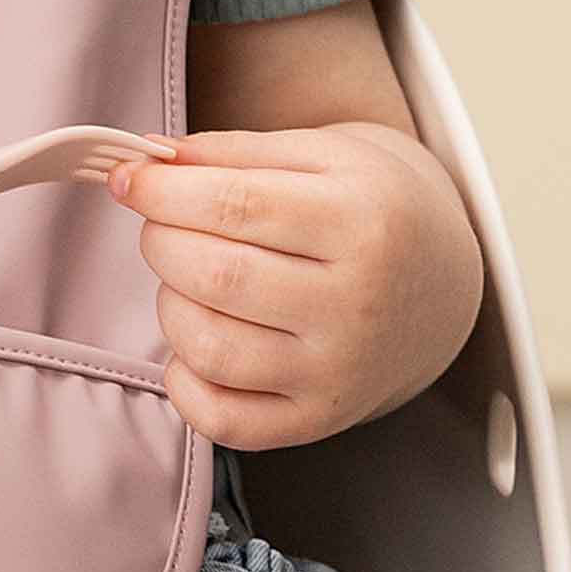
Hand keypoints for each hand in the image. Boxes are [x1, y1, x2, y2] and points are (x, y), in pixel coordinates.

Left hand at [109, 125, 482, 449]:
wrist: (441, 288)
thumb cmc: (375, 213)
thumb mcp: (325, 157)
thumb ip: (233, 152)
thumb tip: (148, 162)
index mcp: (365, 222)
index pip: (233, 206)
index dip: (161, 192)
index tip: (129, 181)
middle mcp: (357, 304)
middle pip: (213, 275)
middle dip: (162, 242)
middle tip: (164, 227)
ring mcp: (337, 370)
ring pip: (207, 348)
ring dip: (170, 305)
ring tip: (190, 280)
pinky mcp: (315, 419)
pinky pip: (219, 417)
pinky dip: (184, 379)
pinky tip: (198, 341)